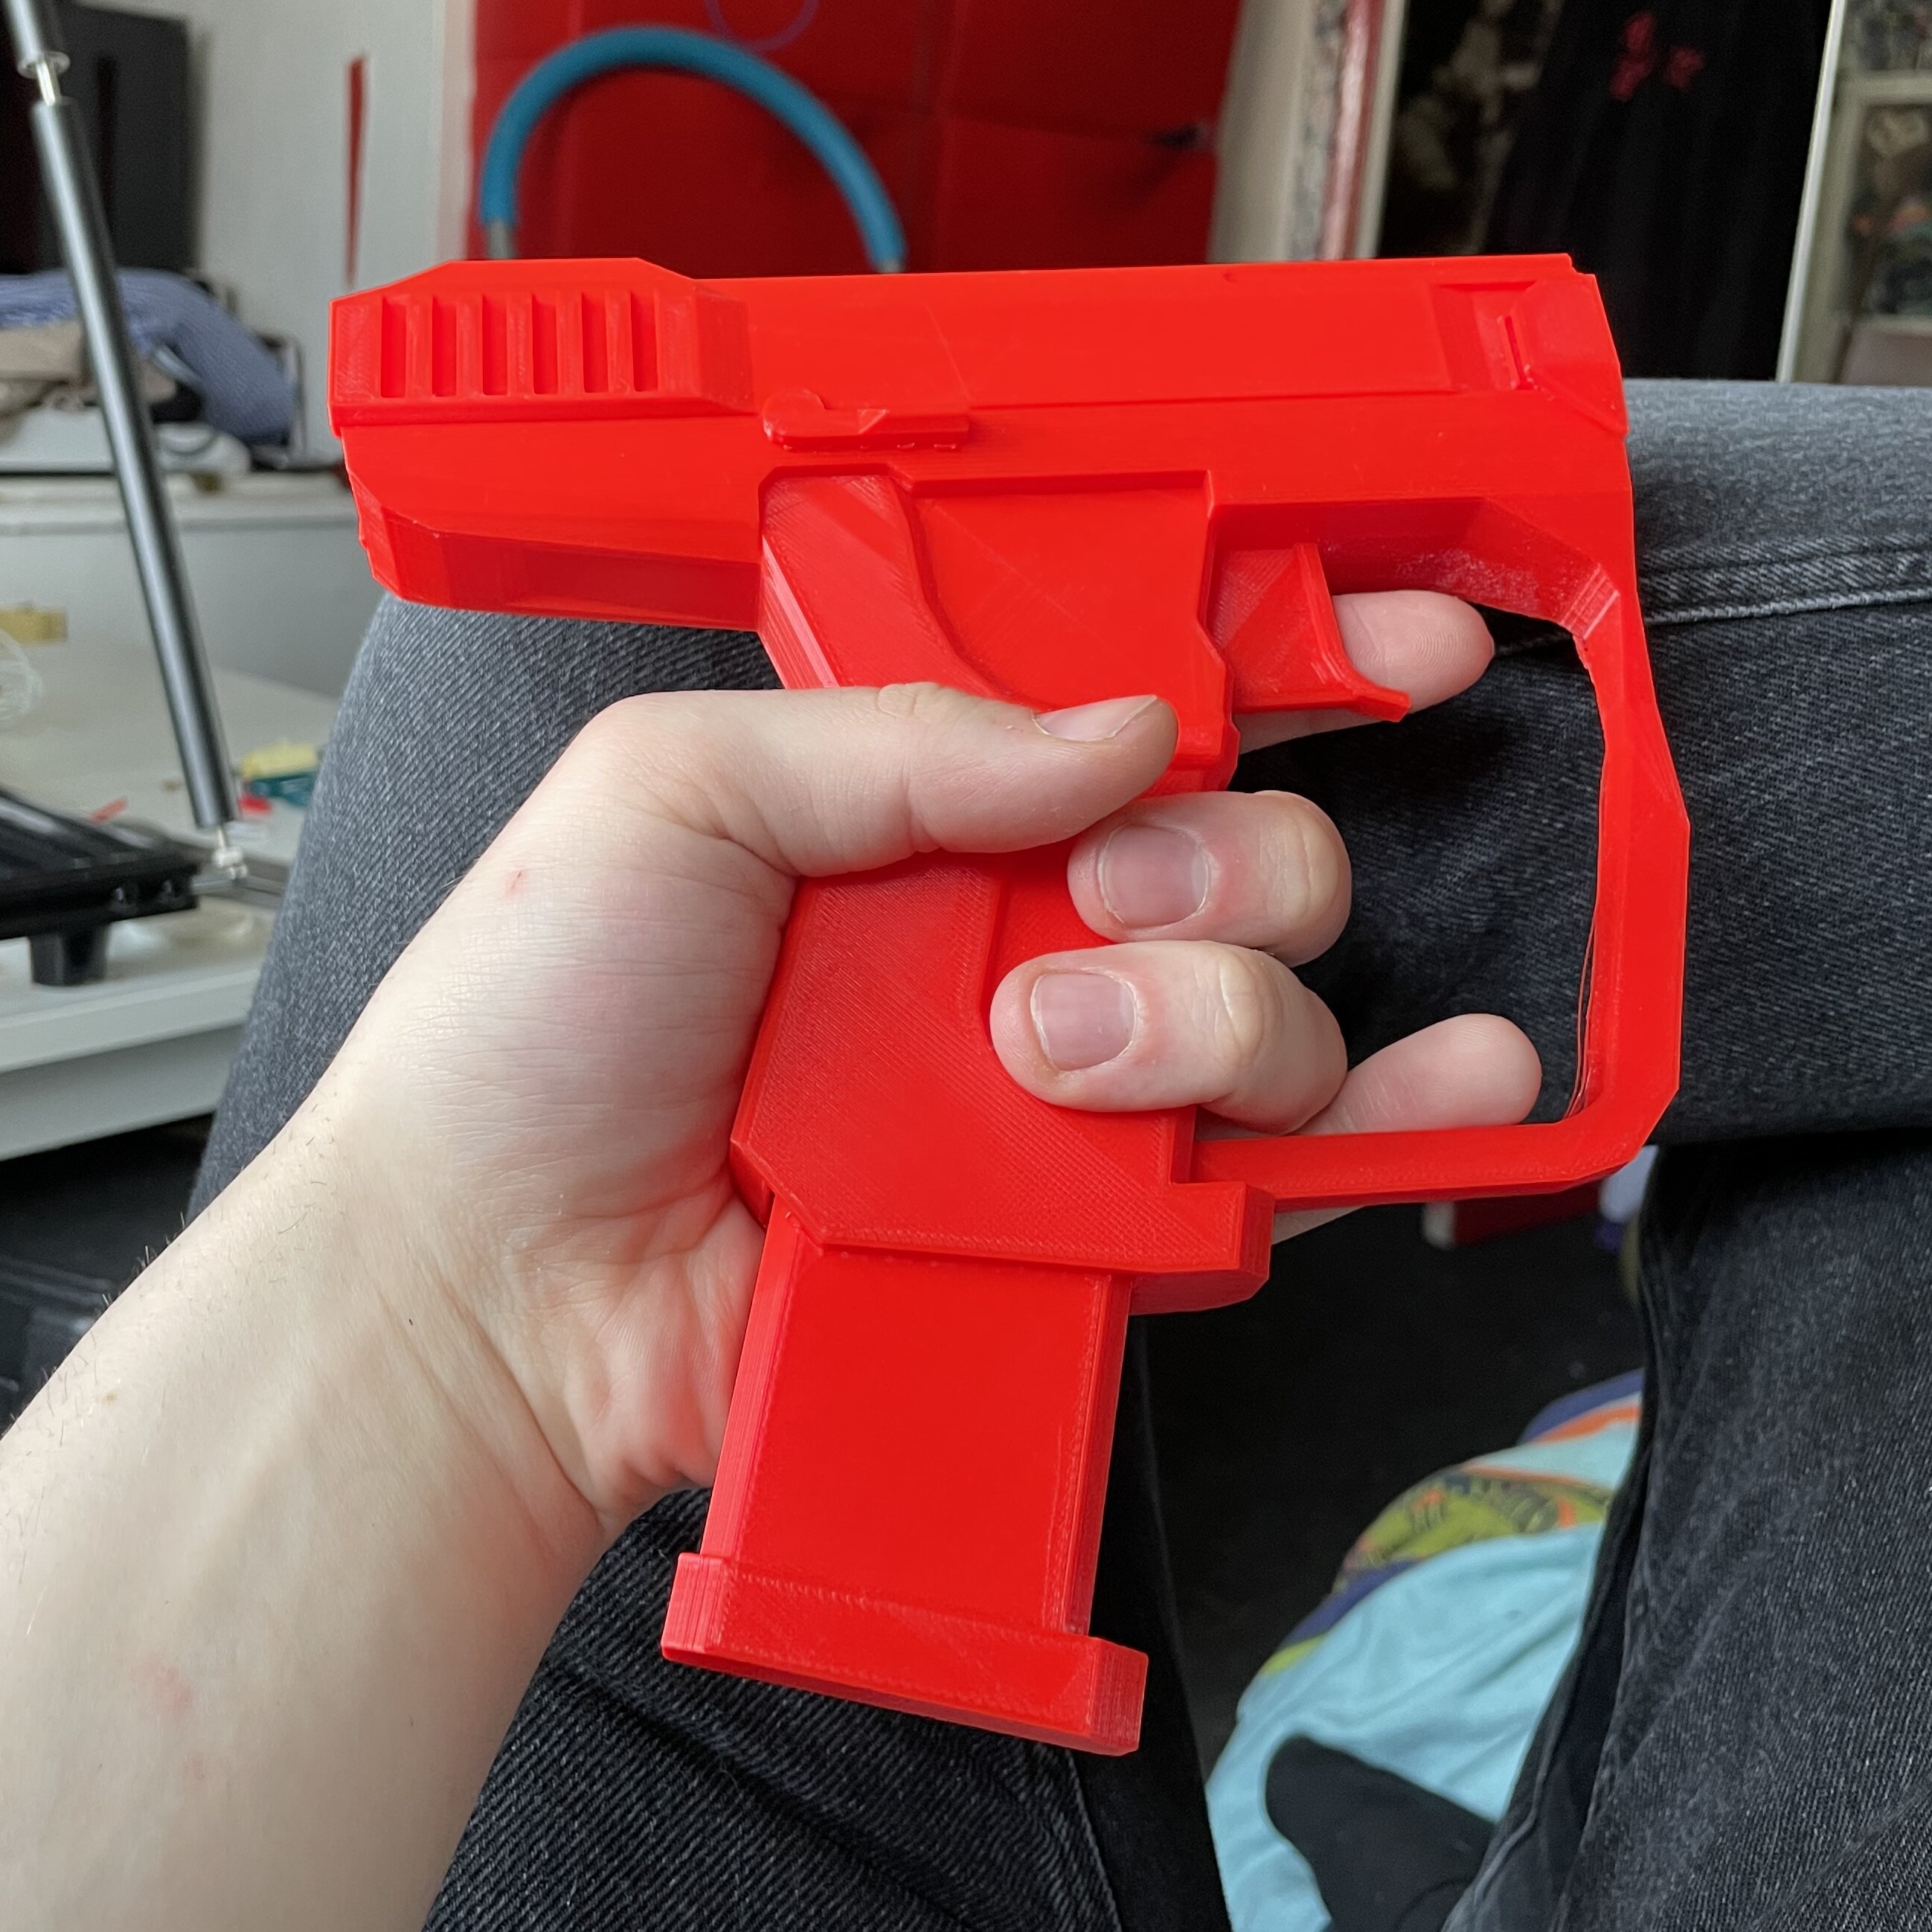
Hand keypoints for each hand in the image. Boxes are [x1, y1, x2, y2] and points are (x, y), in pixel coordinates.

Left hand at [299, 595, 1537, 1547]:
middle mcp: (1015, 943)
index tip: (1397, 646)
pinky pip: (1275, 1183)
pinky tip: (1449, 1091)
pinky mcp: (1080, 1244)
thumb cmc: (527, 1030)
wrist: (483, 1285)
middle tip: (1100, 899)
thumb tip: (1121, 731)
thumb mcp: (675, 787)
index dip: (1284, 669)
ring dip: (1218, 1009)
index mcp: (924, 813)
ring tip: (1044, 1058)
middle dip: (1224, 859)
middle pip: (1249, 857)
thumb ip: (902, 734)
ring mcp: (1058, 1102)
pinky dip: (1390, 1132)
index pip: (1141, 715)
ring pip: (1277, 1010)